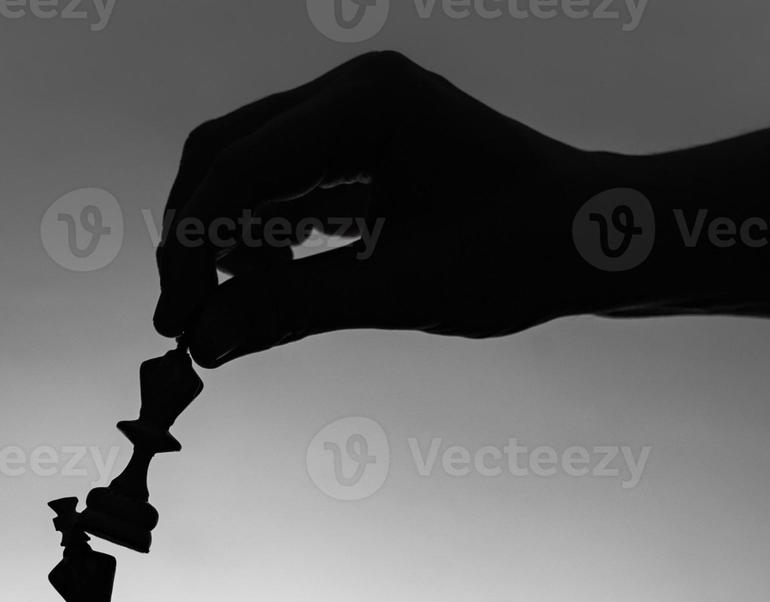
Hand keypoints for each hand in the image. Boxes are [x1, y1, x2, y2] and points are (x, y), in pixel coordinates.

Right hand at [153, 51, 597, 367]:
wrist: (594, 236)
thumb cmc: (523, 255)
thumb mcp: (404, 291)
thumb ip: (296, 310)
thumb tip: (206, 343)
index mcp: (367, 105)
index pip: (239, 168)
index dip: (192, 249)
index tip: (174, 320)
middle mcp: (352, 90)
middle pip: (225, 153)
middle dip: (195, 238)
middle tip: (183, 320)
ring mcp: (354, 109)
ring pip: (246, 167)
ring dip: (225, 239)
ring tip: (228, 314)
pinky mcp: (360, 140)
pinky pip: (284, 181)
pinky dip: (263, 234)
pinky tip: (267, 284)